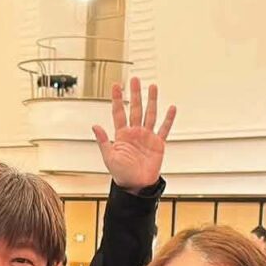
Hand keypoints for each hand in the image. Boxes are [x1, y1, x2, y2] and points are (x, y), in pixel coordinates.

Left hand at [92, 77, 175, 192]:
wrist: (136, 185)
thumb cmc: (121, 173)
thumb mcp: (109, 157)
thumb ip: (102, 141)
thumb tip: (95, 126)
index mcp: (122, 134)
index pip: (119, 112)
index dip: (118, 99)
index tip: (117, 85)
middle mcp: (135, 132)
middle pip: (136, 108)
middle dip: (135, 94)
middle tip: (135, 80)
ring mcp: (147, 136)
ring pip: (150, 114)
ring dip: (152, 101)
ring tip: (153, 87)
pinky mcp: (158, 143)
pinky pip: (164, 129)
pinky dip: (168, 119)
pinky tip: (171, 108)